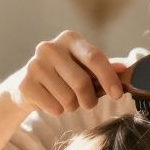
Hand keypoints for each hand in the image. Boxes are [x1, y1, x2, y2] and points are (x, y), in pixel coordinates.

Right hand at [4, 30, 125, 115]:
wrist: (28, 85)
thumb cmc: (63, 75)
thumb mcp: (84, 67)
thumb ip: (104, 68)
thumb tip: (124, 69)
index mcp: (70, 39)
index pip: (95, 57)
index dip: (109, 78)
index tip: (118, 94)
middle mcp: (50, 47)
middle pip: (82, 82)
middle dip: (89, 99)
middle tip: (87, 103)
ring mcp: (35, 64)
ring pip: (68, 98)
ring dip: (72, 106)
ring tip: (65, 99)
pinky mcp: (25, 83)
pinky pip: (54, 107)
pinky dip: (58, 110)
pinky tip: (51, 101)